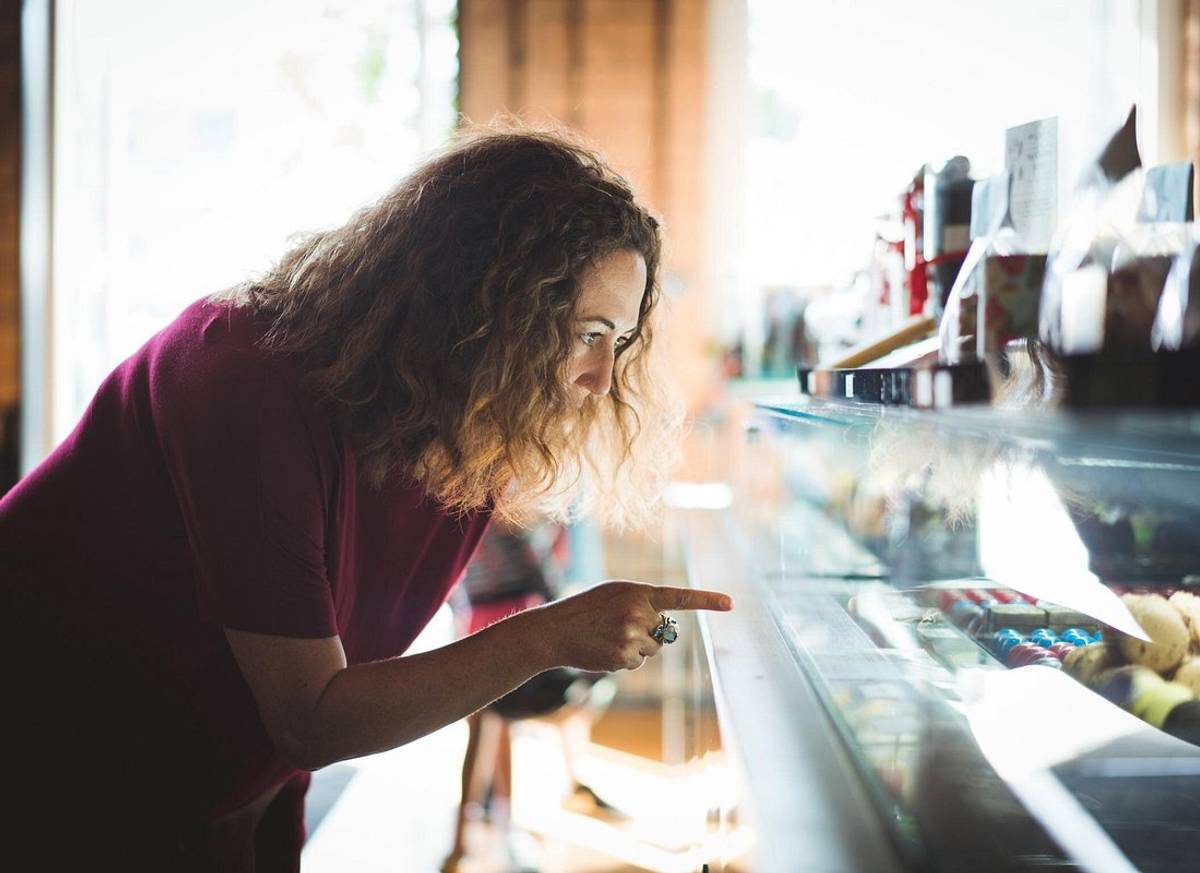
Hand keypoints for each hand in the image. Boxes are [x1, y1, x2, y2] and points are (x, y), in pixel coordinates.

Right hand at [533, 580, 732, 671]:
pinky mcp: (625, 656)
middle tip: (619, 626)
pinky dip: (625, 659)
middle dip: (649, 632)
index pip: (680, 597)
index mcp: (639, 591)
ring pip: (653, 649)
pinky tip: (605, 650)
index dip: (707, 600)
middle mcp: (639, 612)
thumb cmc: (585, 609)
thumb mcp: (614, 594)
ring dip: (636, 647)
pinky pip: (638, 662)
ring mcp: (632, 635)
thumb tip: (664, 628)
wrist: (555, 630)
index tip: (730, 604)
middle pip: (664, 631)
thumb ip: (642, 602)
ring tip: (609, 637)